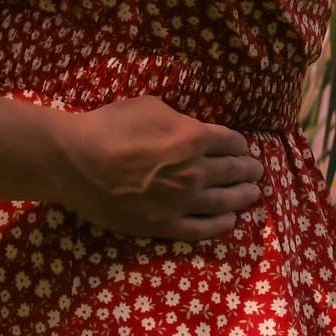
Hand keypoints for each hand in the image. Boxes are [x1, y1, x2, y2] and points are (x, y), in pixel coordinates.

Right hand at [50, 97, 263, 241]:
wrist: (77, 162)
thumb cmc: (110, 126)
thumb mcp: (150, 106)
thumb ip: (179, 119)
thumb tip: (190, 128)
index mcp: (193, 138)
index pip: (231, 142)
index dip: (240, 144)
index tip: (242, 147)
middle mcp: (195, 172)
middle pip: (233, 172)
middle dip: (249, 170)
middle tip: (257, 172)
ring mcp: (182, 202)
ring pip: (224, 202)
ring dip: (243, 197)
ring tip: (253, 195)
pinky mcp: (165, 225)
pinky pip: (201, 229)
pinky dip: (220, 226)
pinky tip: (229, 222)